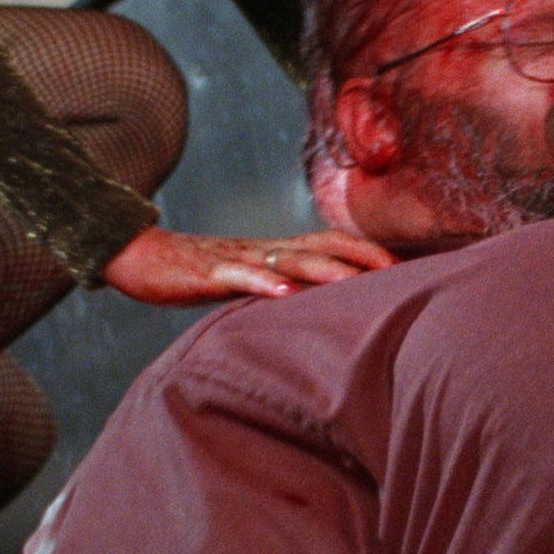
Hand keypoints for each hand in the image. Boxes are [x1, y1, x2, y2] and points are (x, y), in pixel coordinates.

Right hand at [99, 226, 394, 305]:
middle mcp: (268, 250)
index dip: (372, 253)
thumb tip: (330, 311)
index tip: (410, 271)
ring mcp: (240, 258)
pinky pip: (239, 275)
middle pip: (324, 245)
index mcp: (280, 251)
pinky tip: (285, 295)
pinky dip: (264, 283)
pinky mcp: (210, 272)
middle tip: (400, 276)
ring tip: (354, 283)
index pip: (336, 243)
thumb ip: (289, 290)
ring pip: (288, 258)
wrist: (142, 257)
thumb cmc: (202, 274)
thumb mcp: (253, 283)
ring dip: (324, 270)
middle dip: (362, 258)